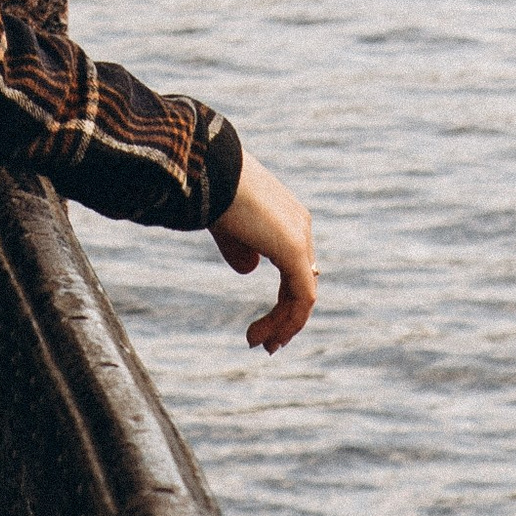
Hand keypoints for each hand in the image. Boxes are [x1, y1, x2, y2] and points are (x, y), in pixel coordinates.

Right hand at [211, 152, 315, 352]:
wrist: (213, 170)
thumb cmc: (214, 190)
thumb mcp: (226, 225)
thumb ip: (239, 248)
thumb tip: (249, 270)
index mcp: (287, 217)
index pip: (294, 266)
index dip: (283, 297)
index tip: (262, 321)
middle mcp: (300, 226)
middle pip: (301, 282)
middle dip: (284, 316)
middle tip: (264, 342)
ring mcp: (301, 238)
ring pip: (302, 294)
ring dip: (283, 324)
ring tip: (261, 345)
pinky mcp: (296, 251)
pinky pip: (301, 297)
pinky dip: (288, 321)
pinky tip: (268, 336)